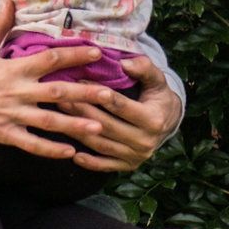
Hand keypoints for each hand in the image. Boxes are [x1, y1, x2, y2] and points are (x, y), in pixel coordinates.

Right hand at [0, 0, 112, 160]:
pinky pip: (32, 144)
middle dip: (85, 93)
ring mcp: (12, 115)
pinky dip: (50, 150)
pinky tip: (70, 153)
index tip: (97, 52)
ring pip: (49, 121)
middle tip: (110, 95)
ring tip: (99, 128)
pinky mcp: (5, 134)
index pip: (49, 59)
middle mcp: (17, 92)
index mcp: (13, 69)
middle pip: (57, 92)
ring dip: (75, 125)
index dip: (73, 54)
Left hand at [66, 75, 184, 173]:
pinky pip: (106, 166)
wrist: (169, 120)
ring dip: (79, 133)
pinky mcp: (129, 166)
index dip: (100, 95)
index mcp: (153, 119)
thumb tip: (124, 63)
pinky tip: (73, 154)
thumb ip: (144, 68)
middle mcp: (146, 141)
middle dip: (83, 111)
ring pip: (102, 145)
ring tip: (59, 118)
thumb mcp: (157, 79)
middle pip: (107, 126)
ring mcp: (137, 156)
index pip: (121, 107)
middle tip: (61, 98)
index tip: (81, 82)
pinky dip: (90, 162)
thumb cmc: (157, 95)